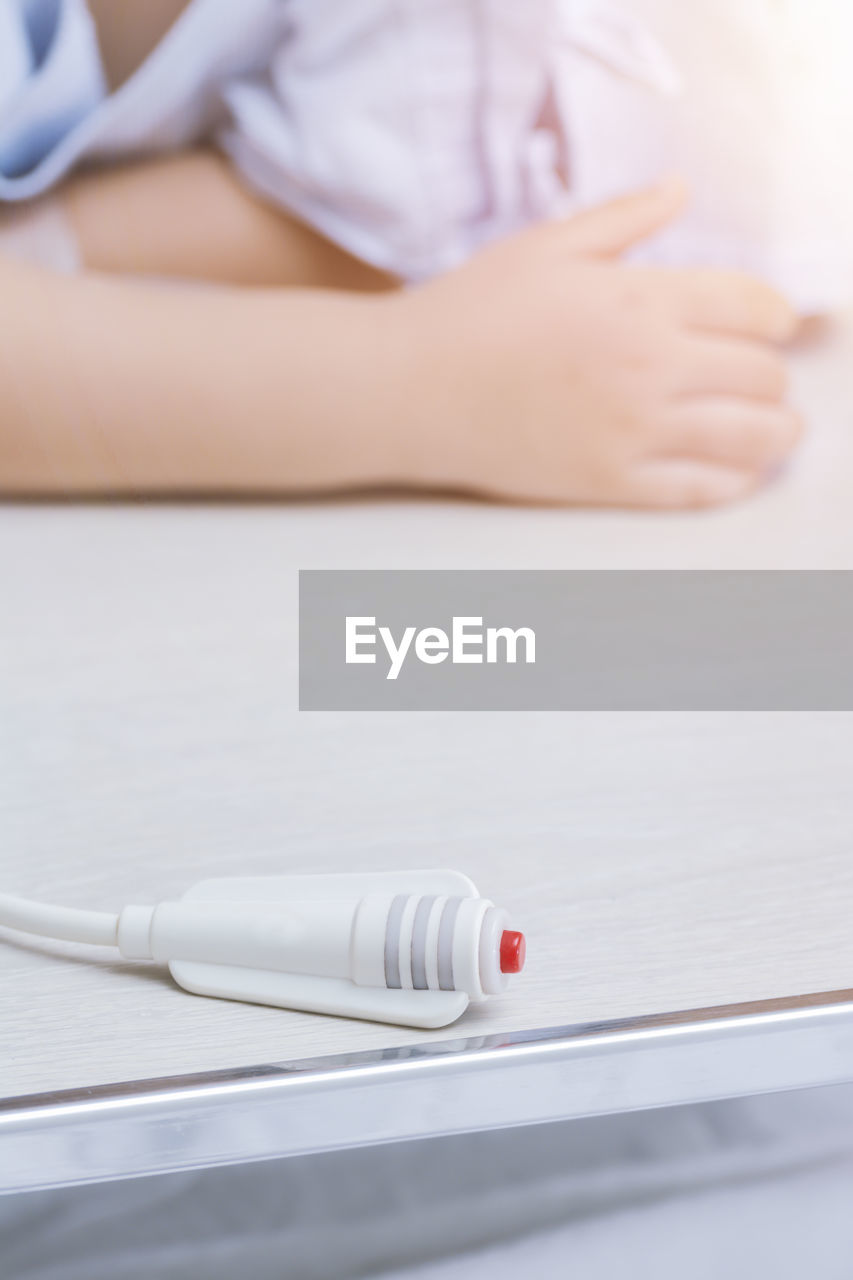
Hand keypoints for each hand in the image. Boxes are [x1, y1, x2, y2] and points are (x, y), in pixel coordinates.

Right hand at [392, 180, 800, 507]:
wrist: (406, 389)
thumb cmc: (468, 312)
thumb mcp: (546, 245)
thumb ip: (624, 219)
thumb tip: (680, 190)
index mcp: (639, 300)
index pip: (752, 307)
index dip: (777, 316)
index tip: (775, 325)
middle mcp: (649, 367)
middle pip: (762, 376)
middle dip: (774, 375)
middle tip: (765, 378)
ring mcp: (632, 432)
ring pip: (749, 439)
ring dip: (777, 433)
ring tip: (778, 430)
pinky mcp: (608, 484)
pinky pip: (700, 491)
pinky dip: (734, 482)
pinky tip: (739, 472)